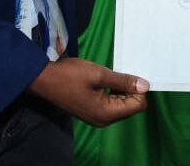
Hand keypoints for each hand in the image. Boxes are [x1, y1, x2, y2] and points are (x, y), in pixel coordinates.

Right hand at [29, 57, 148, 126]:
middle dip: (130, 89)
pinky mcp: (91, 111)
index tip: (131, 73)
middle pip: (130, 106)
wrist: (43, 79)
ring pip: (121, 104)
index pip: (138, 105)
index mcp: (107, 113)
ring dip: (121, 89)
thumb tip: (145, 85)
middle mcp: (104, 119)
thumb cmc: (70, 75)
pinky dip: (113, 91)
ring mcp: (97, 116)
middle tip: (121, 70)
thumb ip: (123, 81)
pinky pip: (111, 102)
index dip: (139, 89)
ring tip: (113, 73)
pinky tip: (107, 79)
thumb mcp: (99, 74)